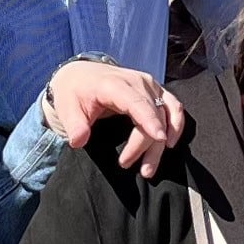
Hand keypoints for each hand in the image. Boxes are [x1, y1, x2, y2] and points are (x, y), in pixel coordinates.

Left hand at [45, 61, 189, 178]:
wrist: (80, 75)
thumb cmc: (74, 93)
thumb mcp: (67, 108)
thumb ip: (74, 125)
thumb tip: (79, 141)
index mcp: (114, 84)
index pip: (137, 102)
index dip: (149, 120)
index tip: (159, 138)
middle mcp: (137, 81)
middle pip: (152, 114)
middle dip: (145, 144)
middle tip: (126, 165)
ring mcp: (149, 84)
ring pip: (166, 113)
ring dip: (163, 141)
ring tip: (147, 168)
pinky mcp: (156, 89)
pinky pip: (173, 106)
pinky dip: (176, 125)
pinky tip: (169, 144)